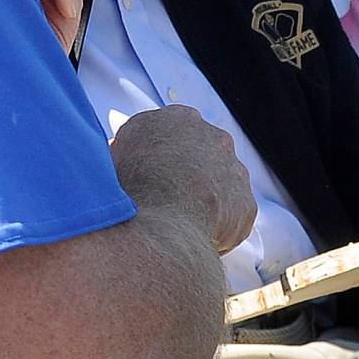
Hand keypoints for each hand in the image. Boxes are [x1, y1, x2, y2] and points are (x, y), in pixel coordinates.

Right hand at [110, 105, 256, 255]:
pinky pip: (232, 217)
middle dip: (188, 176)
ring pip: (221, 185)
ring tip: (180, 225)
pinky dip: (218, 229)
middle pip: (202, 155)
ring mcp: (234, 169)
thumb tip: (115, 155)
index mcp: (178, 119)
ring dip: (206, 201)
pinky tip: (195, 239)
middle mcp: (212, 136)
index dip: (163, 155)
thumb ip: (123, 150)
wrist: (160, 226)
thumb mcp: (113, 157)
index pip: (174, 132)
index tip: (154, 173)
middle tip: (167, 200)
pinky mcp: (245, 203)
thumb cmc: (129, 190)